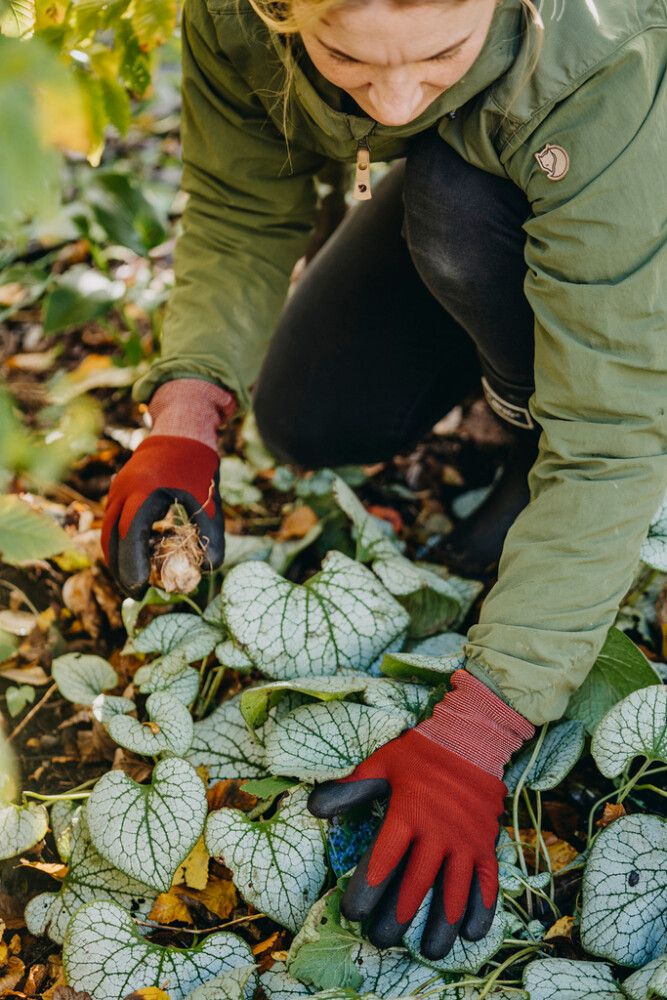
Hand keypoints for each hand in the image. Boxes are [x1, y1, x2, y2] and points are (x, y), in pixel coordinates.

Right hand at [101, 379, 235, 594]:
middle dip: (120, 567)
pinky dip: (119, 540)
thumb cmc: (197, 463)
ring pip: (108, 529)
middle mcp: (124, 490)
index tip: (138, 587)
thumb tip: (213, 566)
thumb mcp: (208, 497)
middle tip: (134, 592)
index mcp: (144, 492)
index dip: (132, 564)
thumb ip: (211, 531)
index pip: (130, 535)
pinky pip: (113, 520)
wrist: (182, 427)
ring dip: (117, 555)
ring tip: (133, 580)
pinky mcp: (119, 489)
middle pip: (111, 537)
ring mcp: (118, 489)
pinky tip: (136, 556)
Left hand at [307, 670, 533, 958]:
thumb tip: (312, 807)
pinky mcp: (485, 844)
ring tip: (428, 952)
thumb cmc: (419, 753)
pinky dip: (480, 910)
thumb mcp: (380, 765)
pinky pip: (486, 883)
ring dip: (440, 925)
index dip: (366, 891)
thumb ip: (349, 789)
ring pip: (452, 892)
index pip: (383, 862)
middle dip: (396, 917)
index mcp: (407, 814)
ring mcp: (464, 842)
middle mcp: (437, 833)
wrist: (471, 738)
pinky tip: (470, 933)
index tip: (352, 914)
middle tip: (380, 940)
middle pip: (415, 885)